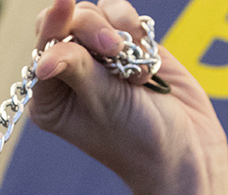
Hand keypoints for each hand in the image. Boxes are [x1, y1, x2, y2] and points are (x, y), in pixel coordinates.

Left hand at [29, 0, 227, 194]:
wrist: (186, 147)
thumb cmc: (137, 137)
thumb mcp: (102, 103)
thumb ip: (75, 67)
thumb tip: (41, 60)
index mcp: (49, 98)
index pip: (43, 46)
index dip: (55, 25)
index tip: (64, 3)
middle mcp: (68, 74)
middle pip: (67, 21)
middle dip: (92, 28)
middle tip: (113, 50)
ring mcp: (97, 57)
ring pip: (95, 12)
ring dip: (118, 33)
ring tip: (134, 72)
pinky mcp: (126, 44)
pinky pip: (120, 13)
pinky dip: (134, 30)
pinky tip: (147, 61)